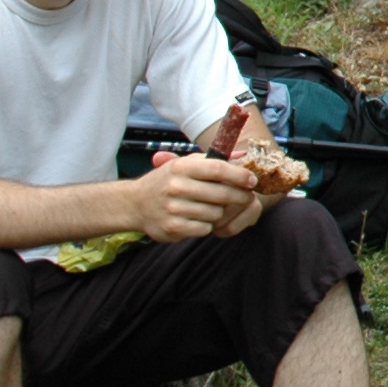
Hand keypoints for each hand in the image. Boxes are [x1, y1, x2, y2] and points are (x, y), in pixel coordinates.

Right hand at [135, 151, 263, 242]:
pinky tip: (199, 219)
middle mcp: (176, 186)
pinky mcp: (172, 228)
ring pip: (216, 213)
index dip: (239, 175)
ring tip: (212, 208)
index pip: (217, 169)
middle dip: (240, 196)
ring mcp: (173, 208)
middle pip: (222, 194)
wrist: (134, 203)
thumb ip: (215, 161)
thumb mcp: (186, 164)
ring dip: (220, 212)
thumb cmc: (167, 181)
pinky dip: (207, 226)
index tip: (253, 181)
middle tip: (247, 197)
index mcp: (181, 167)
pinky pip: (205, 229)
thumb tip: (244, 157)